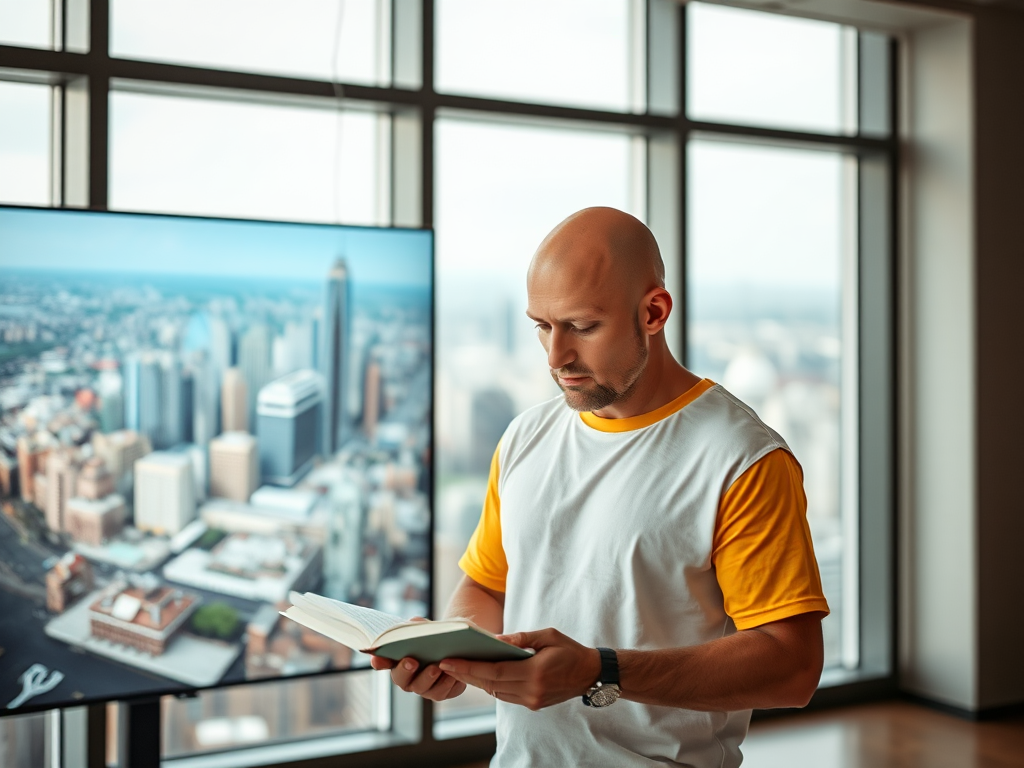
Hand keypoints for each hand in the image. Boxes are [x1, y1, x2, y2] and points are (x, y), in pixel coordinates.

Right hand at [368, 617, 466, 701]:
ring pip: (422, 689)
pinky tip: (452, 675)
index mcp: (398, 660)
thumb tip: (414, 622)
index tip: (377, 657)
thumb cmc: (433, 639)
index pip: (382, 662)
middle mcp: (407, 678)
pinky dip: (447, 684)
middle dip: (405, 670)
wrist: (455, 650)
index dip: (379, 661)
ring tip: (437, 667)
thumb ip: (417, 626)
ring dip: (428, 678)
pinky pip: (441, 693)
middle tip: (412, 661)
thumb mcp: (425, 629)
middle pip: (400, 679)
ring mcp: (423, 688)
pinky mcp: (439, 693)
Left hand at [438, 628, 601, 710]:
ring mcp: (531, 701)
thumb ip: (521, 638)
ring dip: (476, 680)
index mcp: (534, 673)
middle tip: (443, 664)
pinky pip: (505, 695)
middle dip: (465, 674)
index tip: (449, 661)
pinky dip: (491, 684)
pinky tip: (479, 674)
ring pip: (495, 691)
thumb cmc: (569, 650)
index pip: (494, 671)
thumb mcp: (547, 636)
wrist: (590, 674)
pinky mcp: (532, 704)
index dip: (469, 667)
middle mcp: (531, 691)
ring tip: (457, 668)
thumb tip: (494, 639)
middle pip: (490, 684)